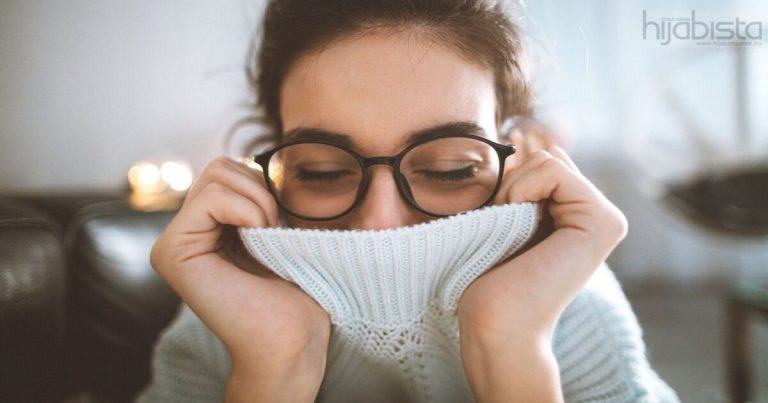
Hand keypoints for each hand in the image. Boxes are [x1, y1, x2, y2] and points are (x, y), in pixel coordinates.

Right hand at [150, 157, 329, 401]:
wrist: (293, 337)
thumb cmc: (296, 289)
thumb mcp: (277, 229)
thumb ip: (256, 195)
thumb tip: (255, 158)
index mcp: (205, 227)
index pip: (229, 169)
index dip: (264, 187)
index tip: (280, 226)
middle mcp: (182, 233)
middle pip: (220, 166)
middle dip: (261, 190)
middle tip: (274, 231)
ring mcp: (171, 243)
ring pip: (217, 174)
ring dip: (258, 202)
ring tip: (267, 239)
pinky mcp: (170, 253)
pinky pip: (210, 197)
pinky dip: (247, 211)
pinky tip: (257, 240)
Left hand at [457, 146, 627, 401]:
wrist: (494, 324)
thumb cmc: (487, 277)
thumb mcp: (504, 216)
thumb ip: (524, 178)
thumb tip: (526, 132)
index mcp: (579, 215)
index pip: (543, 160)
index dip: (510, 179)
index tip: (498, 218)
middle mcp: (600, 215)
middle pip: (546, 155)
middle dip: (511, 183)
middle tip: (501, 227)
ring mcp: (607, 219)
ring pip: (547, 158)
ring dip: (512, 189)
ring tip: (508, 232)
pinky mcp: (604, 222)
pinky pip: (552, 168)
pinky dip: (521, 190)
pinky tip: (517, 223)